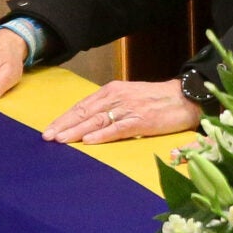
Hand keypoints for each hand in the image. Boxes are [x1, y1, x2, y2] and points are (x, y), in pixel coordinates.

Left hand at [44, 79, 200, 144]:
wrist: (185, 96)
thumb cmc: (156, 99)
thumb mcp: (129, 97)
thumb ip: (110, 106)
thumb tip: (89, 120)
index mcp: (112, 91)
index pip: (82, 105)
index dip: (65, 118)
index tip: (49, 128)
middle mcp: (117, 97)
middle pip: (85, 112)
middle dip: (64, 125)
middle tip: (47, 137)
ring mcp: (129, 109)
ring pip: (97, 120)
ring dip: (76, 131)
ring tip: (60, 140)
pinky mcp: (142, 120)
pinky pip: (118, 128)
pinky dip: (102, 135)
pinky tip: (88, 141)